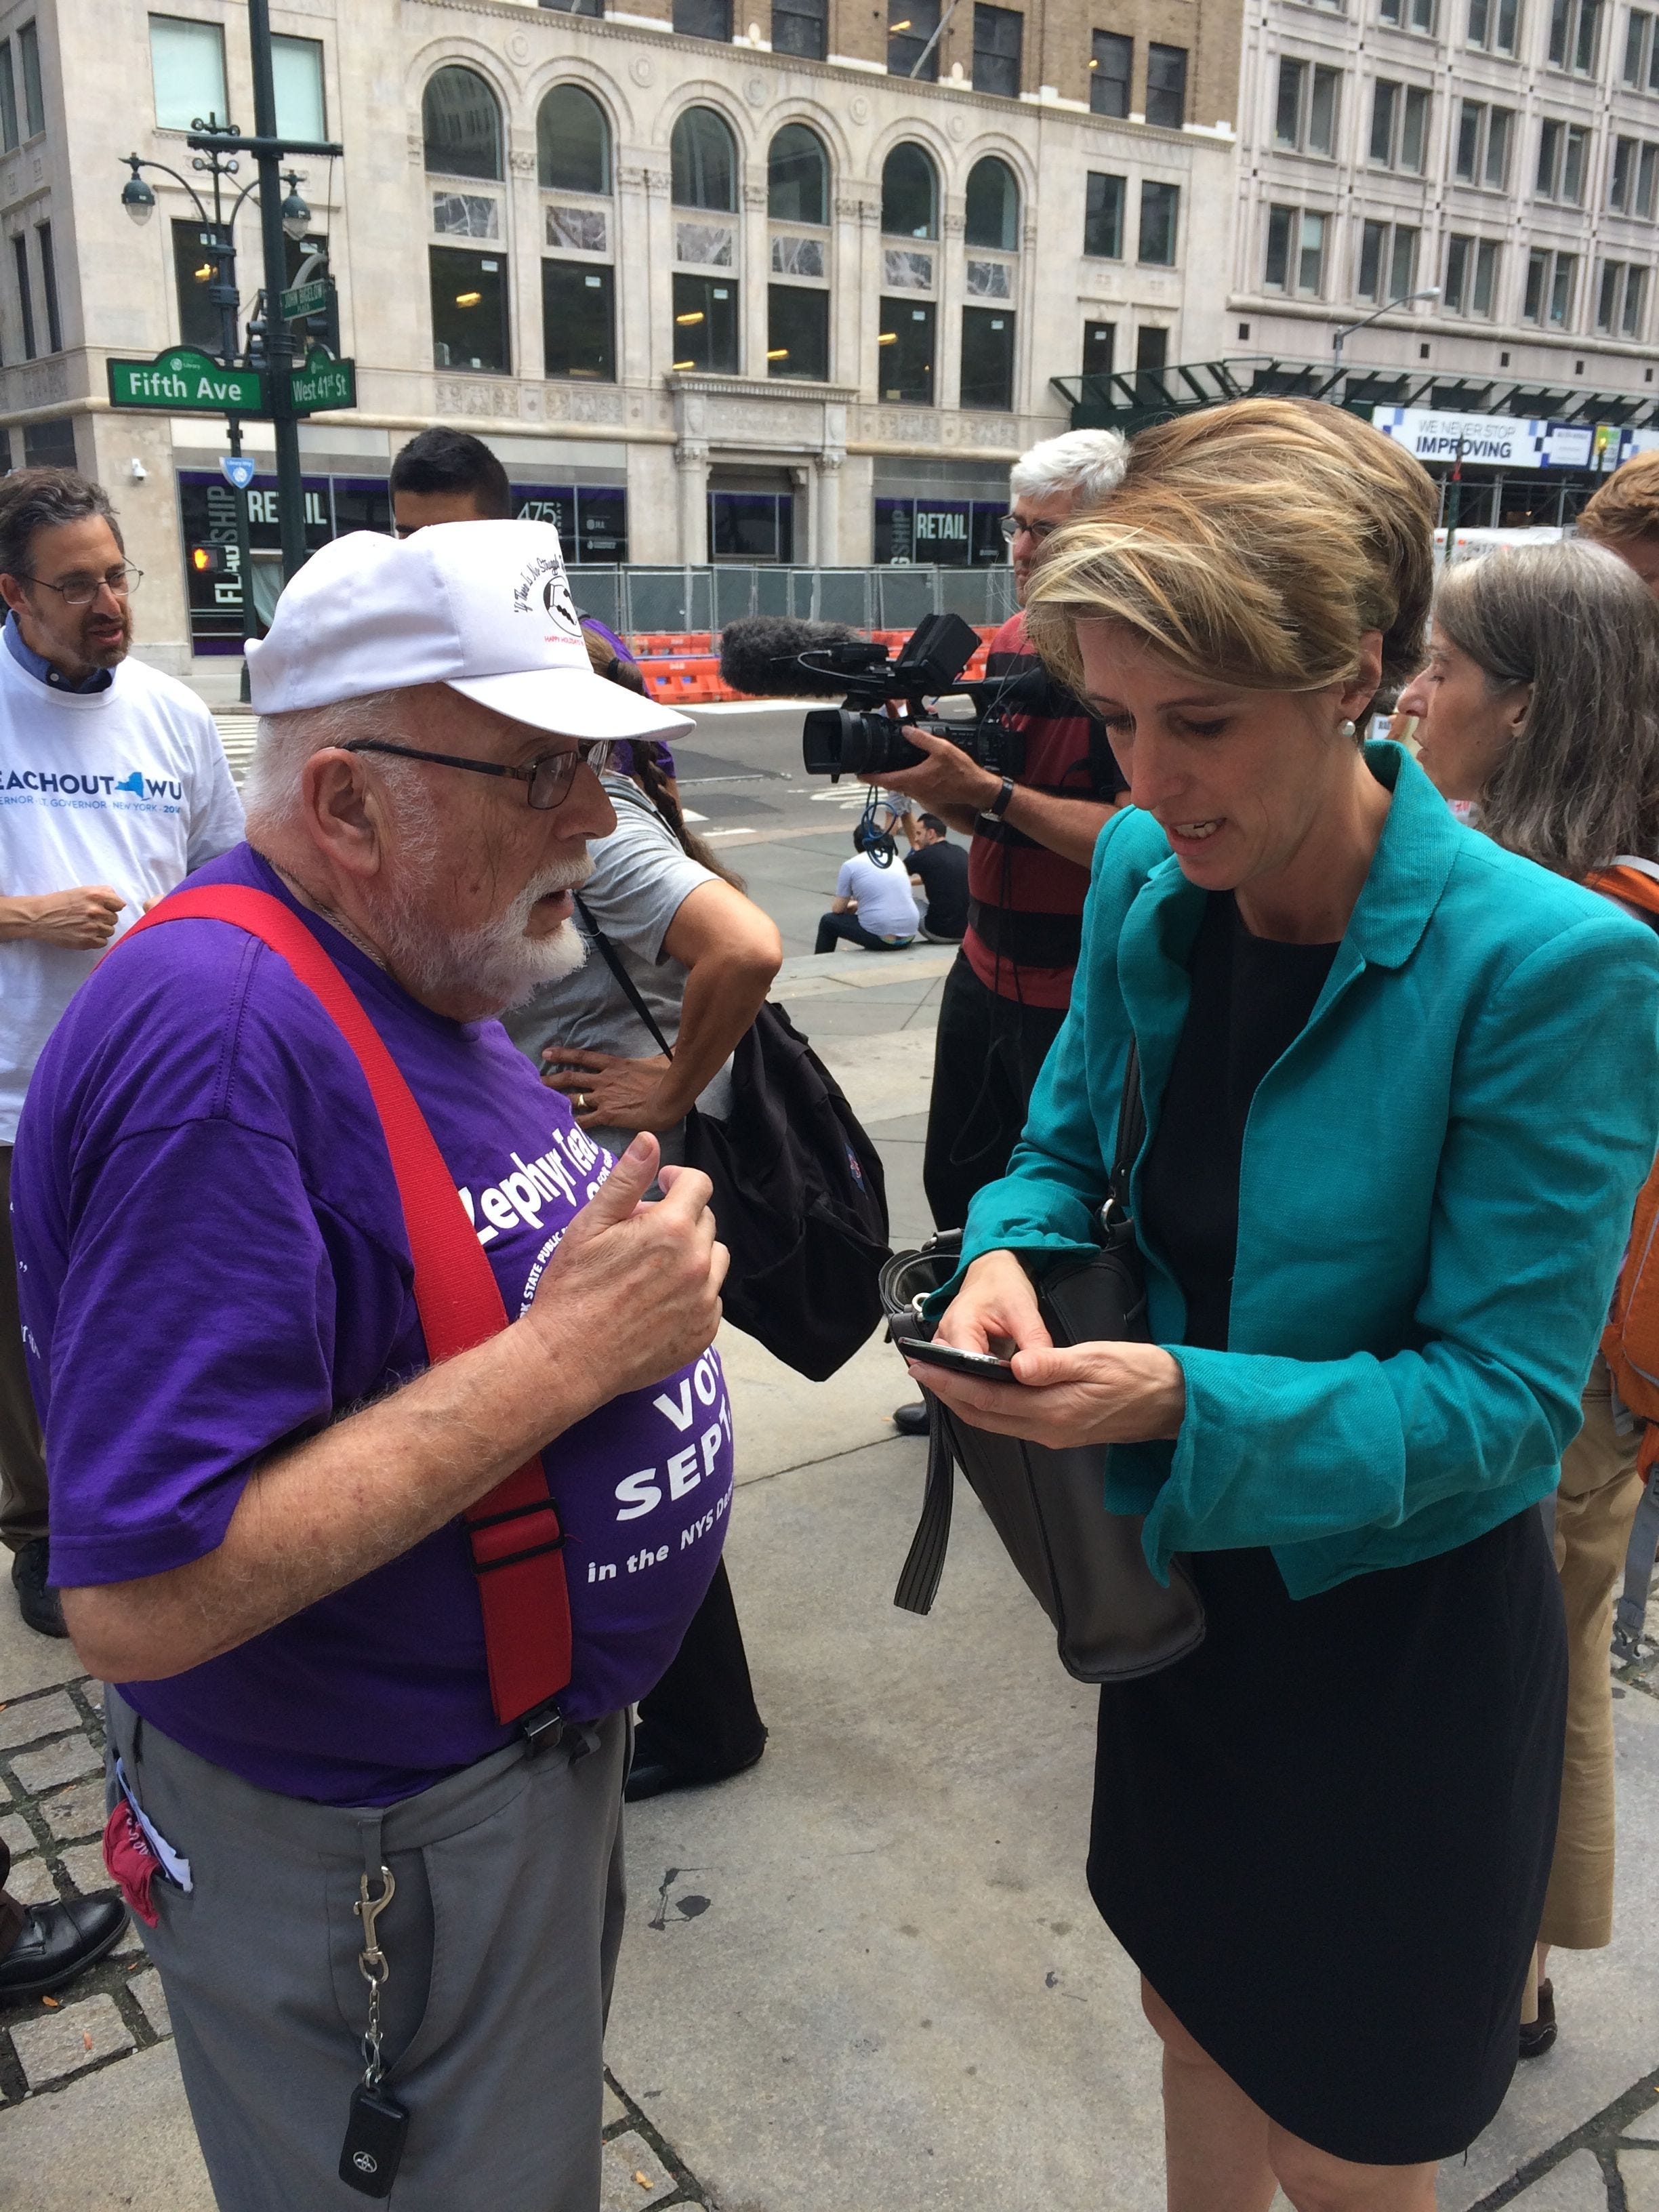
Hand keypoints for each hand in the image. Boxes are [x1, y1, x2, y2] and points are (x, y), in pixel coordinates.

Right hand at [18, 884, 125, 947]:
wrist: (40, 917)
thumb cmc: (60, 902)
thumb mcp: (82, 890)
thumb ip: (103, 893)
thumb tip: (120, 903)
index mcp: (96, 896)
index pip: (120, 905)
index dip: (112, 907)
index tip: (103, 908)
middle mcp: (96, 911)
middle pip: (114, 919)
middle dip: (105, 918)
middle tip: (89, 917)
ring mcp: (92, 927)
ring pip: (110, 931)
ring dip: (101, 929)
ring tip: (86, 925)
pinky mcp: (87, 941)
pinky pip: (103, 942)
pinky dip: (96, 939)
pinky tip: (84, 933)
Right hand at [527, 1135, 727, 1401]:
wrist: (569, 1359)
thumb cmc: (573, 1289)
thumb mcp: (590, 1225)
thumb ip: (625, 1180)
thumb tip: (649, 1141)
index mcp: (671, 1229)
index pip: (698, 1185)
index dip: (678, 1179)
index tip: (661, 1185)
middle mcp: (697, 1263)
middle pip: (705, 1221)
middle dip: (679, 1218)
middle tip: (641, 1234)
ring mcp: (704, 1301)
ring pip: (713, 1260)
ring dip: (690, 1254)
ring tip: (651, 1269)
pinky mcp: (703, 1332)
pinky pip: (710, 1299)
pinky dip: (692, 1293)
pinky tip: (657, 1301)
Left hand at [541, 1047, 673, 1132]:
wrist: (672, 1093)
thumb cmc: (671, 1075)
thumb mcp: (660, 1058)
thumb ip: (658, 1052)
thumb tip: (674, 1044)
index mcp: (615, 1065)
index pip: (583, 1057)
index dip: (564, 1054)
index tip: (547, 1053)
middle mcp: (604, 1079)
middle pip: (572, 1077)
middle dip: (553, 1079)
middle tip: (537, 1081)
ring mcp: (605, 1097)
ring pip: (574, 1097)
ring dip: (557, 1100)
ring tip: (540, 1103)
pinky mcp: (608, 1114)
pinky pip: (585, 1121)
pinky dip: (574, 1124)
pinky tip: (563, 1129)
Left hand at [858, 727, 1002, 814]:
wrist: (976, 789)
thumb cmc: (961, 772)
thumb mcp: (942, 749)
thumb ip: (922, 739)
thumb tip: (905, 730)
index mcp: (914, 779)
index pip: (885, 780)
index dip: (869, 777)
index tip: (858, 774)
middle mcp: (914, 789)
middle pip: (890, 783)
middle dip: (878, 776)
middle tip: (869, 768)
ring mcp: (921, 794)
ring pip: (900, 786)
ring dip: (891, 777)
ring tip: (885, 767)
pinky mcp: (928, 795)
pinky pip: (910, 787)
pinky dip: (904, 779)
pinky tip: (908, 770)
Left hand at [921, 1249, 1184, 1448]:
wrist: (1174, 1403)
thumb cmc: (1140, 1374)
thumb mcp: (1098, 1359)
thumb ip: (1054, 1364)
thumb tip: (1016, 1365)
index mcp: (1053, 1410)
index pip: (988, 1399)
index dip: (952, 1382)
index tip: (924, 1365)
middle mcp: (1047, 1430)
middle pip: (984, 1416)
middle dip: (948, 1392)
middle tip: (920, 1368)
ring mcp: (1054, 1433)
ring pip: (996, 1421)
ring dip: (965, 1400)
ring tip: (941, 1376)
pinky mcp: (1061, 1430)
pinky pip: (1013, 1421)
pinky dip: (989, 1405)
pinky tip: (982, 1388)